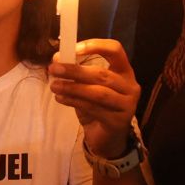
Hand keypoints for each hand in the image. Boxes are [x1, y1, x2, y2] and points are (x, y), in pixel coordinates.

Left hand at [48, 41, 141, 158]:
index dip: (95, 46)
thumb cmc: (98, 107)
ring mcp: (127, 105)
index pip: (116, 50)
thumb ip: (79, 73)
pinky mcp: (118, 121)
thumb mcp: (90, 87)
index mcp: (125, 71)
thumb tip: (58, 59)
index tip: (73, 48)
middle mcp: (130, 86)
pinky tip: (60, 98)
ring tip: (54, 86)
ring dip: (73, 87)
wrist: (108, 138)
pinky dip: (74, 102)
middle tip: (54, 68)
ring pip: (98, 93)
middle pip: (102, 74)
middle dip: (75, 70)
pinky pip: (94, 108)